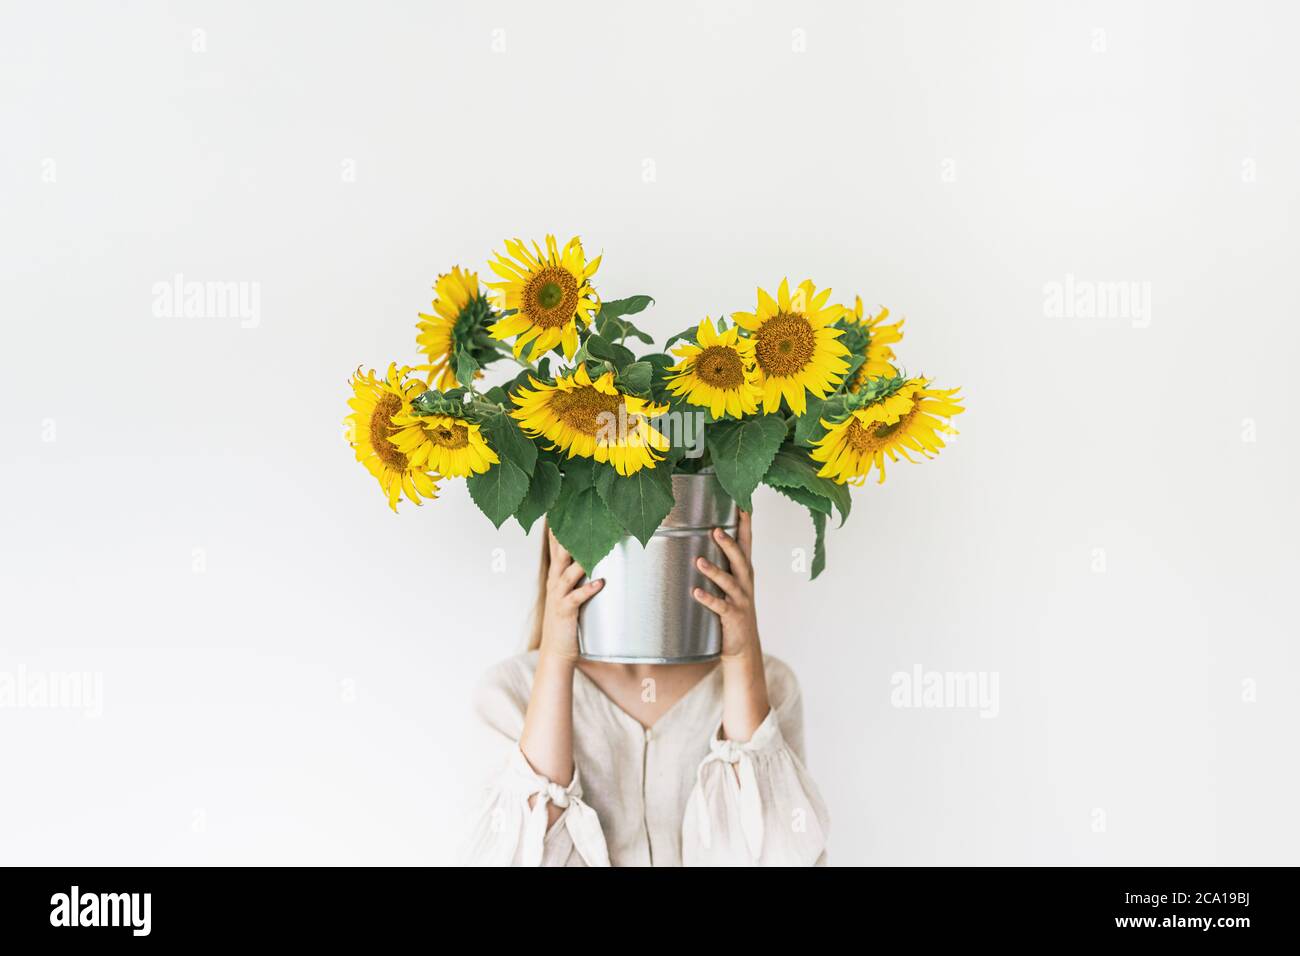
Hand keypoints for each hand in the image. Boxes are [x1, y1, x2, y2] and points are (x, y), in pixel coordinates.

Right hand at [539, 529, 603, 663]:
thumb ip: (579, 574)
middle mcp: (555, 582)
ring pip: (567, 573)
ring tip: (592, 546)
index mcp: (556, 575)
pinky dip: (588, 589)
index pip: (556, 546)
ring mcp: (559, 597)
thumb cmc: (568, 620)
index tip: (562, 507)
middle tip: (575, 517)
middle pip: (559, 554)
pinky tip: (600, 582)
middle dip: (566, 536)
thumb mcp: (570, 592)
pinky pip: (576, 597)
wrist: (557, 651)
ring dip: (579, 560)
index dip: (558, 527)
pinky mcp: (565, 611)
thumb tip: (597, 555)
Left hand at [691, 510, 759, 660]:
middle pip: (739, 559)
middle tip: (715, 530)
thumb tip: (696, 539)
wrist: (743, 645)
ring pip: (729, 582)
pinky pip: (720, 607)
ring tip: (699, 561)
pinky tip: (697, 593)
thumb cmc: (733, 608)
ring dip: (714, 571)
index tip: (742, 504)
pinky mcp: (733, 617)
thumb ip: (720, 563)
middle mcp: (745, 582)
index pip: (746, 543)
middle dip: (728, 544)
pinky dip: (709, 599)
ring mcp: (740, 600)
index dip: (745, 524)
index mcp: (744, 571)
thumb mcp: (731, 583)